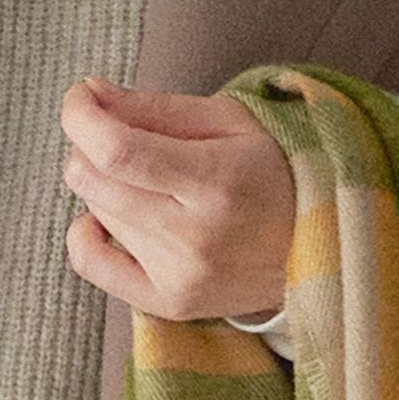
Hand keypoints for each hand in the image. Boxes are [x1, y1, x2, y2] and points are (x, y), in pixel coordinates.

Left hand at [60, 76, 293, 323]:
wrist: (317, 250)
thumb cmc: (273, 175)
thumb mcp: (229, 122)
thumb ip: (156, 108)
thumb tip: (91, 96)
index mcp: (215, 182)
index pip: (117, 150)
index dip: (81, 116)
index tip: (82, 99)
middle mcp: (193, 237)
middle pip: (95, 181)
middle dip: (91, 146)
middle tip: (120, 136)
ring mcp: (178, 276)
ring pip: (96, 211)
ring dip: (107, 186)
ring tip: (151, 184)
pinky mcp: (168, 303)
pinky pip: (92, 264)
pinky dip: (86, 234)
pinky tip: (108, 220)